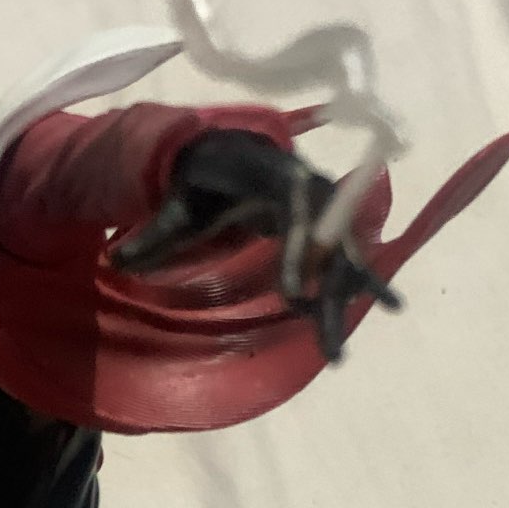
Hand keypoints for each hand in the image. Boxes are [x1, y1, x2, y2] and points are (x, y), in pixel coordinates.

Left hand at [108, 127, 400, 362]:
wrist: (230, 153)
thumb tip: (114, 260)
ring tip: (340, 354)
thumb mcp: (176, 202)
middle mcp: (311, 188)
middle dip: (329, 288)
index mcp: (276, 174)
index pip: (298, 210)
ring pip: (343, 258)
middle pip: (330, 239)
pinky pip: (349, 260)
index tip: (296, 292)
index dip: (301, 250)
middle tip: (320, 330)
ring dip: (343, 302)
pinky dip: (365, 283)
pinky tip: (394, 305)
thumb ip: (151, 233)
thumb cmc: (202, 178)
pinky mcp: (327, 229)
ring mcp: (324, 210)